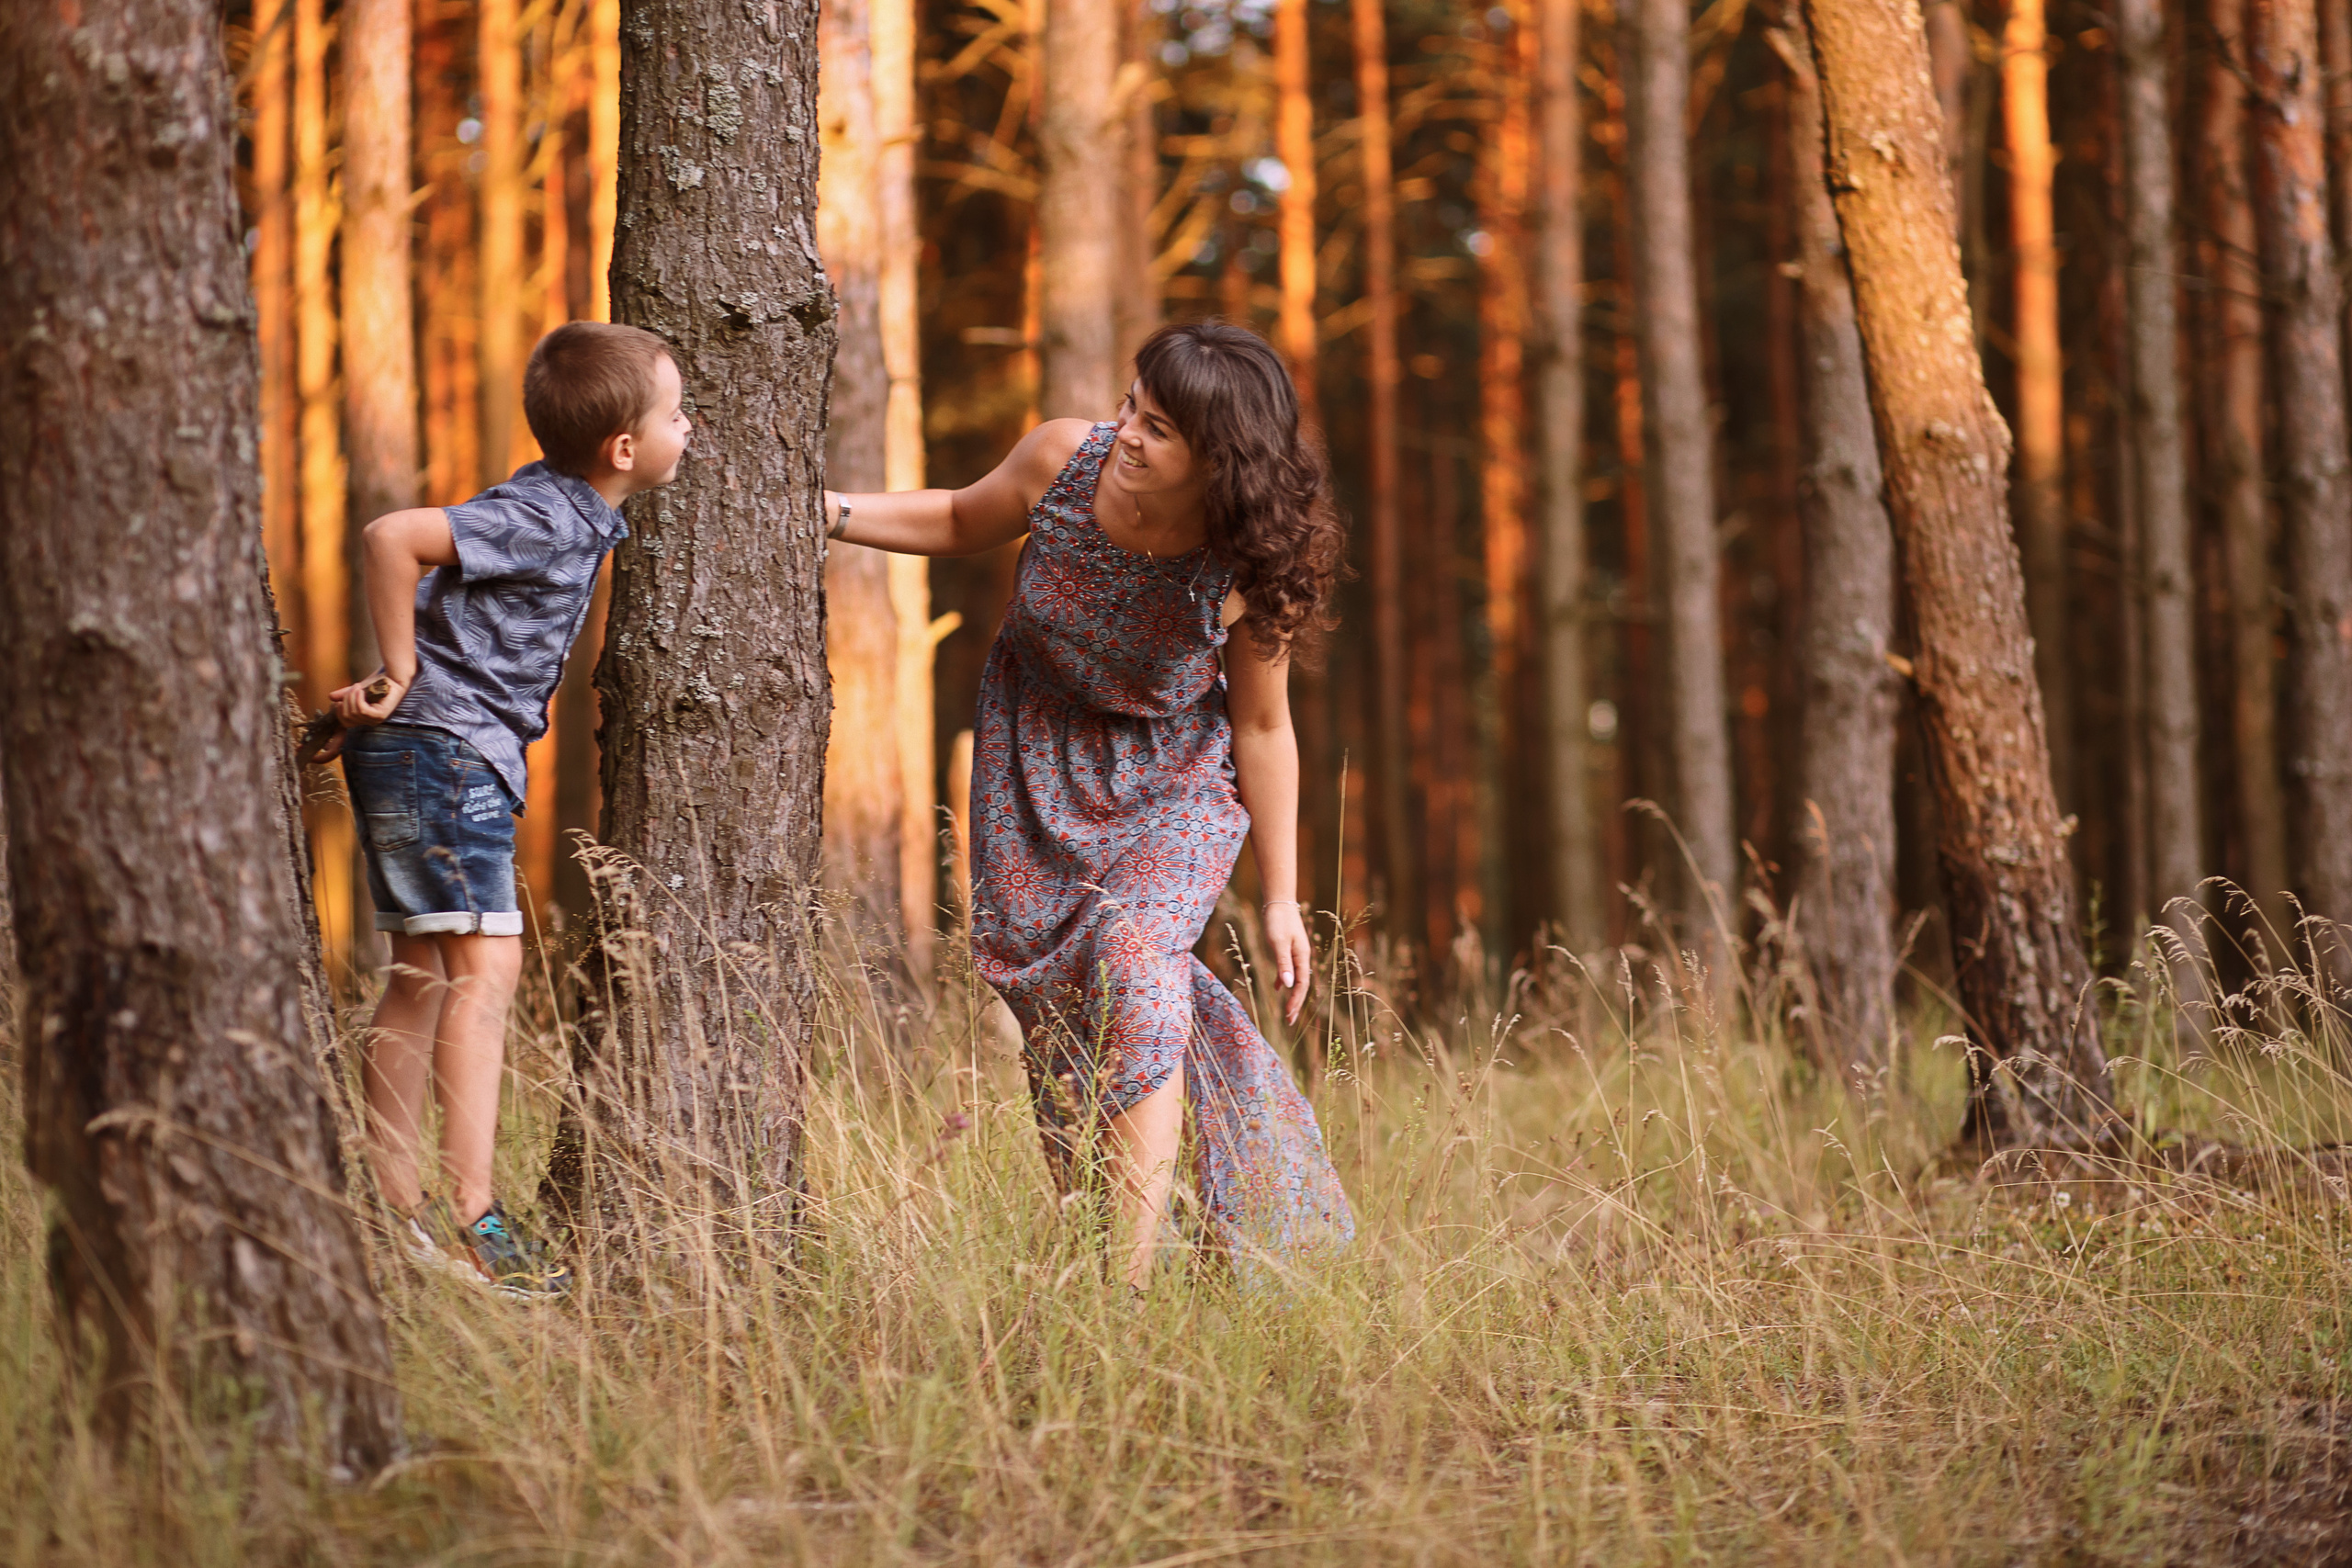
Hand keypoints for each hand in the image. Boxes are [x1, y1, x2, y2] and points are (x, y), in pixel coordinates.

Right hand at [330, 670, 405, 728]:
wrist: (390, 677)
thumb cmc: (376, 684)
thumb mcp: (355, 690)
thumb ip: (344, 695)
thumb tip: (330, 697)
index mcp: (363, 719)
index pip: (345, 723)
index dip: (339, 711)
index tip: (340, 700)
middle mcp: (370, 722)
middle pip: (347, 717)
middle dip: (346, 700)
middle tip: (353, 688)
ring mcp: (376, 719)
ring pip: (354, 713)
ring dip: (352, 697)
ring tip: (358, 686)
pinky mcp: (381, 715)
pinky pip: (362, 710)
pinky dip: (358, 698)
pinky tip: (361, 690)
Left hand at [1263, 900, 1311, 1023]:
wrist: (1278, 902)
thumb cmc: (1278, 921)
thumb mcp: (1278, 943)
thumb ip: (1283, 964)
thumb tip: (1286, 986)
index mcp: (1302, 957)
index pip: (1301, 984)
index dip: (1296, 1001)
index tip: (1289, 1015)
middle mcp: (1301, 957)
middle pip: (1301, 985)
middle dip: (1296, 1003)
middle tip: (1290, 1021)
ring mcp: (1295, 953)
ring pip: (1295, 979)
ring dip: (1291, 995)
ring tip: (1286, 1011)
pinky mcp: (1287, 949)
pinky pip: (1287, 970)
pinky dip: (1283, 980)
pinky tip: (1278, 988)